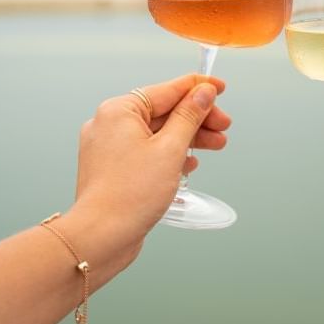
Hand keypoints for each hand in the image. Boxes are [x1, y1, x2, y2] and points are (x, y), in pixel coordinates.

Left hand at [65, 74, 230, 267]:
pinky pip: (147, 151)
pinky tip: (189, 164)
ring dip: (188, 137)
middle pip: (164, 111)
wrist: (101, 237)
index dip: (197, 88)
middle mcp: (110, 124)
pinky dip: (170, 154)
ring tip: (216, 145)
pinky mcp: (114, 168)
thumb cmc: (129, 195)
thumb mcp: (170, 149)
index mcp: (119, 111)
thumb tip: (203, 93)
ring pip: (157, 133)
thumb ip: (189, 116)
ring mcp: (110, 147)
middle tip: (223, 126)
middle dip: (197, 118)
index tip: (219, 86)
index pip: (167, 90)